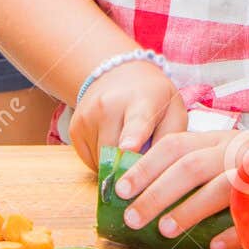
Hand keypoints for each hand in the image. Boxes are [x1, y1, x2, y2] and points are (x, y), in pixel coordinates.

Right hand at [68, 61, 186, 171]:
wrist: (120, 74)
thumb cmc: (154, 99)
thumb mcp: (174, 112)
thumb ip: (170, 141)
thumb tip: (159, 174)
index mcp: (141, 101)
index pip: (136, 121)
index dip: (132, 137)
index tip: (129, 147)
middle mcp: (109, 105)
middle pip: (115, 153)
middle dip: (130, 169)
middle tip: (143, 165)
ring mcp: (88, 115)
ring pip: (101, 161)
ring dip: (116, 166)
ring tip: (128, 147)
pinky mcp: (74, 127)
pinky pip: (89, 161)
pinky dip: (102, 162)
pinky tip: (113, 144)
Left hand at [110, 128, 248, 248]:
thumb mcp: (222, 156)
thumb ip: (193, 167)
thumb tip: (142, 192)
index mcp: (216, 139)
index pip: (174, 145)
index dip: (145, 166)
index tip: (120, 188)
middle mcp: (234, 149)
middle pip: (190, 167)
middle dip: (157, 192)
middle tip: (132, 217)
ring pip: (219, 187)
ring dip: (189, 209)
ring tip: (165, 230)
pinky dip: (233, 231)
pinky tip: (214, 247)